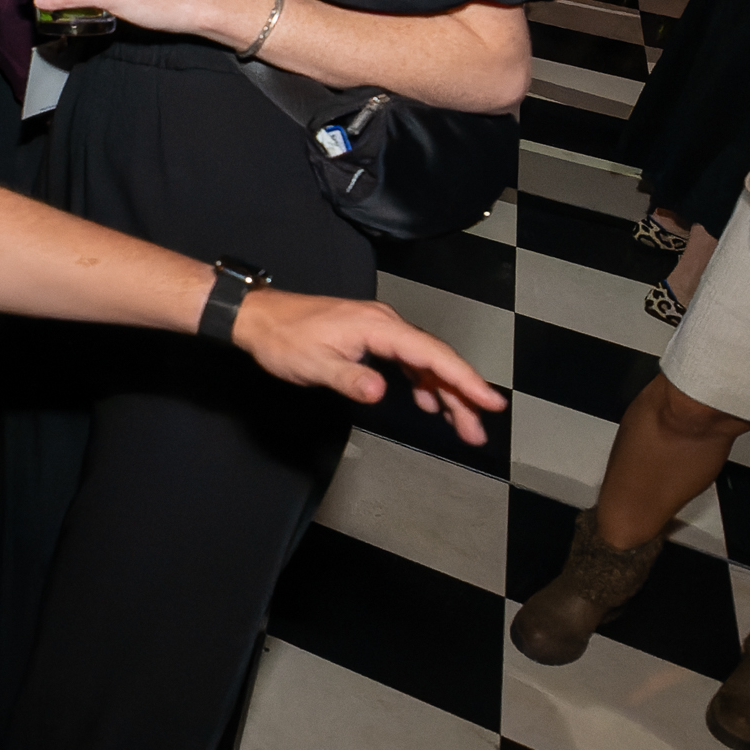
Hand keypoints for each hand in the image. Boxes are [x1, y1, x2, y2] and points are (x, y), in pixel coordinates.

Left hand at [231, 288, 500, 444]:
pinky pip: (409, 361)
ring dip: (445, 394)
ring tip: (462, 426)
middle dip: (461, 396)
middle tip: (476, 431)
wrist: (259, 318)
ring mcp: (380, 329)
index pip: (432, 355)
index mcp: (379, 326)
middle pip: (436, 361)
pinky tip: (429, 403)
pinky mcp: (372, 337)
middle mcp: (386, 323)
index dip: (465, 379)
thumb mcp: (314, 365)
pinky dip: (424, 383)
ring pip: (426, 363)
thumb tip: (379, 392)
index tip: (490, 400)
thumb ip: (349, 379)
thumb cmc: (284, 339)